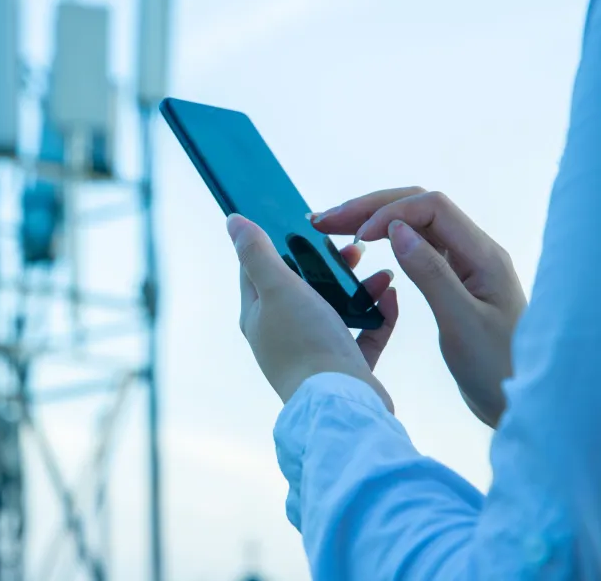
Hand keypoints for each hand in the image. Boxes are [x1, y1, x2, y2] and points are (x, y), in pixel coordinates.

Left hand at [227, 213, 397, 410]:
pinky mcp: (345, 366)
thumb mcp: (277, 287)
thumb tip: (233, 220)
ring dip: (357, 286)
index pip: (258, 270)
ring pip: (335, 309)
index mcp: (259, 316)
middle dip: (326, 263)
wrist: (342, 404)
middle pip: (302, 287)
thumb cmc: (305, 343)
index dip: (276, 243)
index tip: (303, 224)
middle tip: (351, 246)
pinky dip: (378, 314)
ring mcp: (314, 352)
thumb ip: (256, 253)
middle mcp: (282, 334)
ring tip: (378, 270)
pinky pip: (364, 333)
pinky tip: (391, 295)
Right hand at [311, 188, 526, 427]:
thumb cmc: (495, 367)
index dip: (390, 212)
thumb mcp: (461, 323)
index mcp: (482, 255)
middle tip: (323, 221)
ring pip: (412, 225)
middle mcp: (473, 251)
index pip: (432, 207)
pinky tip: (360, 250)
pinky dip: (382, 241)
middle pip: (417, 208)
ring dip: (371, 220)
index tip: (357, 237)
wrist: (517, 402)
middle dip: (369, 208)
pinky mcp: (451, 280)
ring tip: (330, 228)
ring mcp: (462, 264)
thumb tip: (396, 229)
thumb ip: (431, 273)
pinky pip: (414, 247)